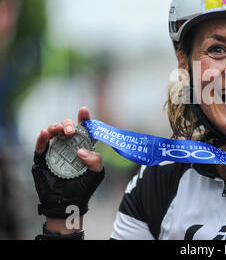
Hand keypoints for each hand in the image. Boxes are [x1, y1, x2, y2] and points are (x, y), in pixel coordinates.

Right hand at [32, 106, 104, 226]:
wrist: (68, 202)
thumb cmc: (84, 187)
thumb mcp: (96, 173)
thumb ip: (96, 160)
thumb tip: (81, 151)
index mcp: (83, 146)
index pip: (84, 129)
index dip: (84, 119)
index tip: (83, 111)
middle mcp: (69, 145)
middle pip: (67, 127)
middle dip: (69, 124)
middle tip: (71, 131)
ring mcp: (55, 150)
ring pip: (53, 131)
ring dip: (55, 127)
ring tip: (59, 130)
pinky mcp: (43, 157)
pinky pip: (41, 144)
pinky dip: (42, 137)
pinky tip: (45, 133)